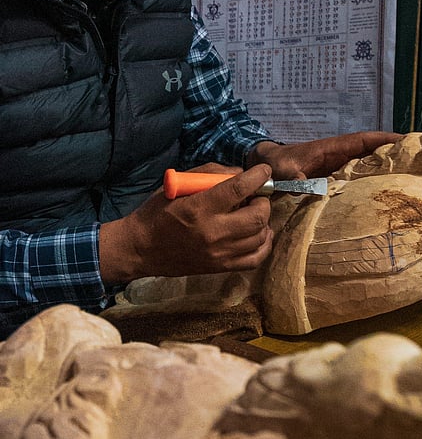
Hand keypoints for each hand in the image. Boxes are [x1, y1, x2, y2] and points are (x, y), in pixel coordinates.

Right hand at [99, 164, 273, 283]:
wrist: (140, 248)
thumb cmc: (157, 213)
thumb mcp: (178, 185)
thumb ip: (211, 174)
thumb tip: (240, 173)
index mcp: (199, 208)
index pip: (239, 189)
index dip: (258, 176)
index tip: (264, 170)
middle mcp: (212, 232)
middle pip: (257, 215)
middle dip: (263, 201)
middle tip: (256, 195)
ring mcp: (219, 253)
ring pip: (260, 236)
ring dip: (264, 220)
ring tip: (255, 212)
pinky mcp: (221, 267)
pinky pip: (255, 258)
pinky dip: (264, 244)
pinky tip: (259, 233)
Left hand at [246, 132, 402, 179]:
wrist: (263, 168)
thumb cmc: (274, 165)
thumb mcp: (282, 169)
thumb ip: (293, 176)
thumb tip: (305, 184)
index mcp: (331, 148)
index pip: (364, 140)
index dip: (386, 139)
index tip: (409, 141)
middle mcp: (339, 156)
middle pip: (373, 152)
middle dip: (396, 154)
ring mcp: (338, 168)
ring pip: (368, 166)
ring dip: (388, 170)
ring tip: (414, 180)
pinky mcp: (334, 181)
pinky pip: (358, 180)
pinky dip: (372, 184)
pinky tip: (386, 195)